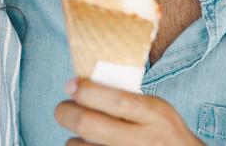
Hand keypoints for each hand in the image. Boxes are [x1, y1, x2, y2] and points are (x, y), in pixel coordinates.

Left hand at [54, 78, 203, 145]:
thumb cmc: (162, 133)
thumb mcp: (155, 110)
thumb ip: (124, 98)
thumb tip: (79, 86)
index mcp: (154, 115)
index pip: (115, 100)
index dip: (86, 91)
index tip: (70, 85)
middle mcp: (143, 141)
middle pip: (88, 124)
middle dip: (66, 112)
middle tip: (64, 109)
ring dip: (73, 138)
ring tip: (84, 134)